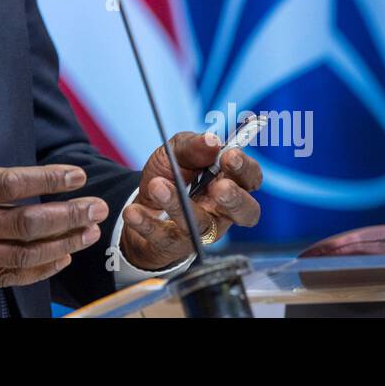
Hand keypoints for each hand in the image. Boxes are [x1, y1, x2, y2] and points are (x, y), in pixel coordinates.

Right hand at [0, 77, 108, 301]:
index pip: (8, 184)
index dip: (47, 179)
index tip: (74, 175)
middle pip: (26, 222)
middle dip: (68, 215)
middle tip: (97, 207)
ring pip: (22, 253)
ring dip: (60, 243)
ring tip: (86, 234)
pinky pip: (5, 277)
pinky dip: (35, 271)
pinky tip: (55, 260)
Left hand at [118, 132, 262, 271]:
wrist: (139, 202)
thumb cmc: (170, 174)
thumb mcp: (176, 151)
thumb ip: (193, 145)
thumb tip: (212, 140)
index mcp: (228, 181)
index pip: (250, 178)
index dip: (245, 169)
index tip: (230, 156)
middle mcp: (222, 210)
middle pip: (245, 212)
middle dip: (234, 199)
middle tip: (219, 187)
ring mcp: (201, 231)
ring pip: (200, 224)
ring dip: (179, 204)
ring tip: (157, 186)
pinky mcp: (174, 245)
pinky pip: (164, 238)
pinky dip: (147, 223)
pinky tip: (133, 211)